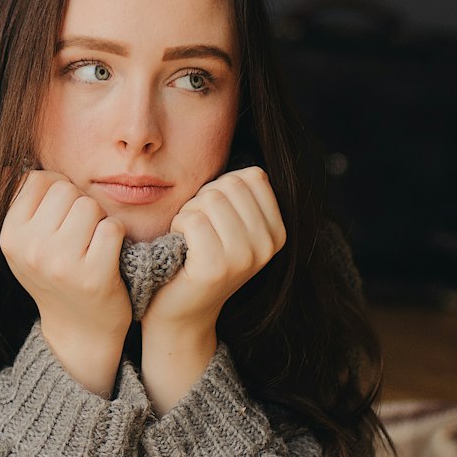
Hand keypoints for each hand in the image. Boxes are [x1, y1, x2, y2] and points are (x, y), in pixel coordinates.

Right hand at [0, 171, 130, 396]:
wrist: (79, 330)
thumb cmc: (55, 274)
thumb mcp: (25, 244)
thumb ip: (21, 204)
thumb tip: (10, 164)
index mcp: (10, 236)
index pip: (38, 179)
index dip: (56, 191)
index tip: (59, 217)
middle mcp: (32, 249)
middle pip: (67, 190)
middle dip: (78, 205)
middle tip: (78, 236)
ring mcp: (62, 264)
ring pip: (91, 206)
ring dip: (99, 221)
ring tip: (91, 246)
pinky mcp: (94, 276)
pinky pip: (112, 227)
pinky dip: (116, 236)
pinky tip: (108, 255)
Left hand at [141, 166, 285, 412]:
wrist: (179, 313)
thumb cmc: (196, 257)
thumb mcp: (228, 223)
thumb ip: (240, 192)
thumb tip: (250, 144)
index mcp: (278, 230)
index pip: (252, 176)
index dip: (222, 188)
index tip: (214, 218)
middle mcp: (270, 244)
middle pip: (229, 185)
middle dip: (203, 199)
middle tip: (197, 231)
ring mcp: (246, 257)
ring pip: (209, 199)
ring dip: (188, 213)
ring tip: (190, 240)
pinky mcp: (217, 266)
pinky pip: (192, 219)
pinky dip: (178, 226)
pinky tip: (181, 247)